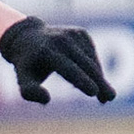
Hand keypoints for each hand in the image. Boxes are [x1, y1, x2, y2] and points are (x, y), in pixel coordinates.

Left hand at [0, 16, 115, 103]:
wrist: (27, 37)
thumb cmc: (26, 64)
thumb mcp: (22, 79)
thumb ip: (29, 92)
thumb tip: (46, 100)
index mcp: (45, 51)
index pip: (67, 68)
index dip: (81, 80)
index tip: (94, 92)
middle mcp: (61, 40)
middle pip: (84, 64)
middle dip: (99, 82)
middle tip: (111, 98)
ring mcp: (72, 34)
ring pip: (91, 60)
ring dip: (99, 78)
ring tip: (106, 97)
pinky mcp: (81, 33)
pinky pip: (92, 53)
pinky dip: (95, 67)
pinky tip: (95, 81)